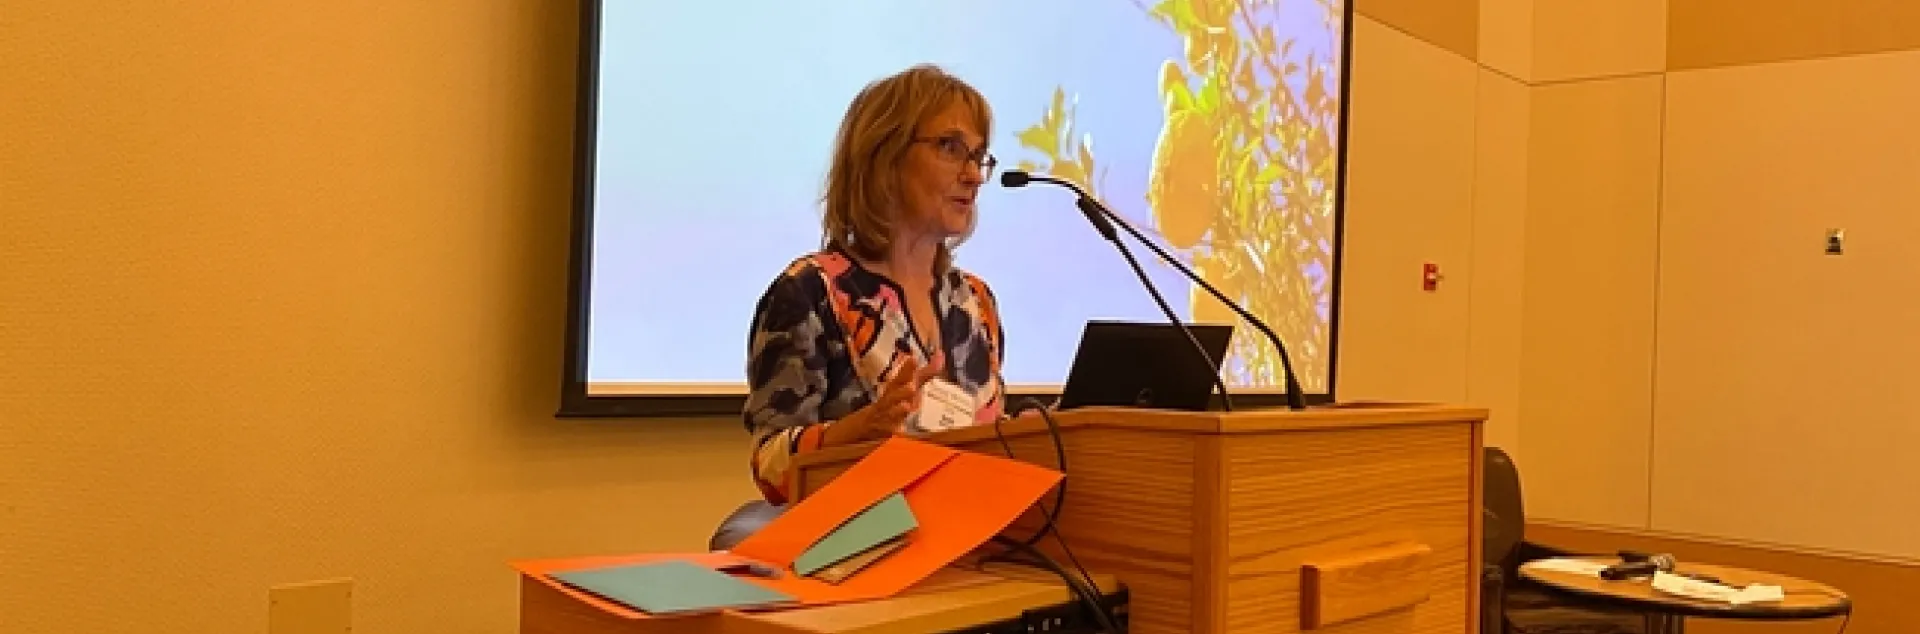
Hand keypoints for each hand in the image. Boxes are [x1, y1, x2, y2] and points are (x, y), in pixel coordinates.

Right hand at [823, 357, 943, 445]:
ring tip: (906, 406)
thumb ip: (924, 374)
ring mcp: (882, 419)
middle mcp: (886, 403)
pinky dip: (893, 434)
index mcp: (892, 391)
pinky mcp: (881, 435)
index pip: (899, 378)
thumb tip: (941, 356)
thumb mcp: (903, 389)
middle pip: (892, 395)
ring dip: (897, 410)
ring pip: (889, 415)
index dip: (907, 369)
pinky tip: (901, 433)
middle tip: (911, 385)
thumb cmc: (887, 406)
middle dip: (901, 390)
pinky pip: (888, 435)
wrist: (859, 429)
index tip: (913, 358)